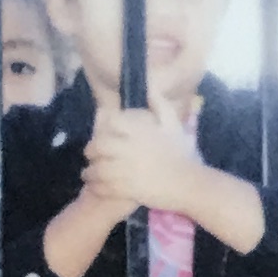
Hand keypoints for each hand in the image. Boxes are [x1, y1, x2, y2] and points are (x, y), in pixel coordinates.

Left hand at [81, 91, 205, 222]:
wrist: (189, 183)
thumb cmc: (182, 154)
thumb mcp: (174, 124)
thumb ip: (160, 104)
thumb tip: (150, 87)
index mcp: (139, 131)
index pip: (111, 122)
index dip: (103, 126)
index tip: (102, 132)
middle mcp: (129, 148)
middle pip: (99, 146)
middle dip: (91, 150)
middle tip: (91, 154)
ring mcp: (126, 170)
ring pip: (98, 169)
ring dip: (90, 171)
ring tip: (88, 173)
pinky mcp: (126, 189)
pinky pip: (103, 187)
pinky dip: (96, 187)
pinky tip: (95, 186)